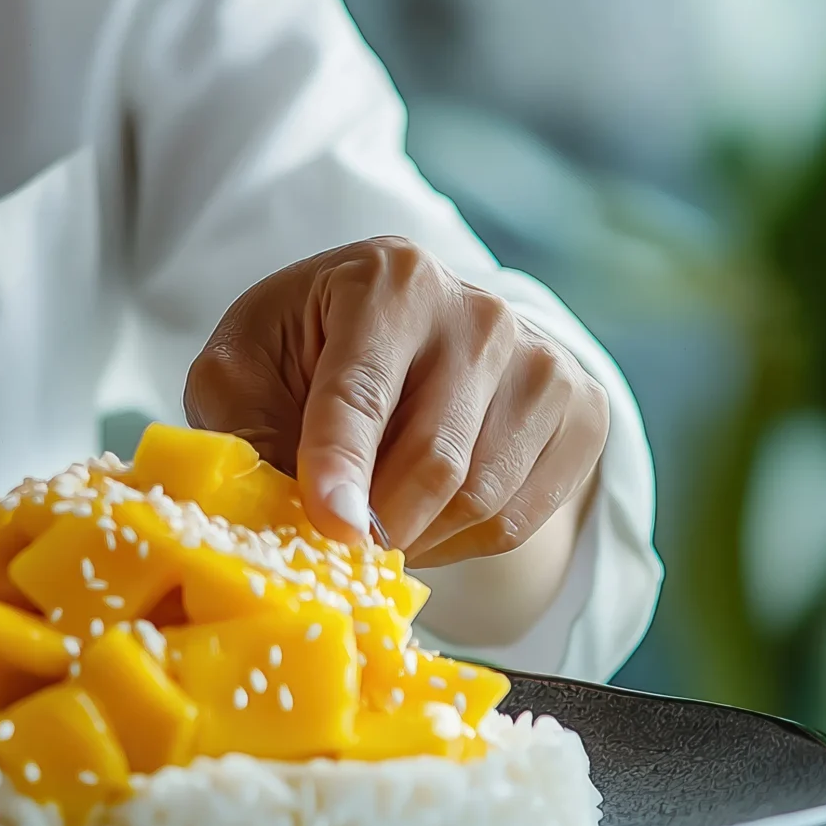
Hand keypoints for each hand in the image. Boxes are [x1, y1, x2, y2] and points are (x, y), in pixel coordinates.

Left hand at [183, 237, 608, 566]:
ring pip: (483, 497)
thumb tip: (274, 512)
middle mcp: (479, 311)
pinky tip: (427, 515)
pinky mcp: (582, 408)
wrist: (406, 334)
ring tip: (376, 518)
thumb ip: (245, 427)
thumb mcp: (243, 368)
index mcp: (390, 280)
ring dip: (417, 537)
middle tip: (339, 545)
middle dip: (377, 522)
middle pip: (433, 458)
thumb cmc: (305, 351)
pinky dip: (464, 542)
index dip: (341, 463)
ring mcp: (542, 359)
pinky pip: (523, 518)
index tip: (331, 525)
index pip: (362, 389)